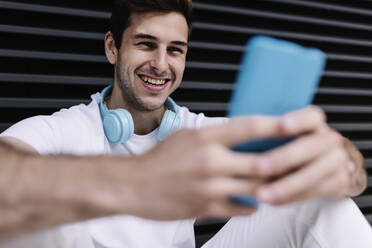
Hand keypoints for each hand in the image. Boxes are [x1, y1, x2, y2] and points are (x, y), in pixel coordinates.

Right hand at [107, 115, 297, 219]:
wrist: (132, 185)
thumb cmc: (159, 159)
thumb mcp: (185, 137)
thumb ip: (213, 135)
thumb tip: (240, 134)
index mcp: (205, 138)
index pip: (249, 127)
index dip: (277, 125)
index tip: (297, 124)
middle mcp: (210, 161)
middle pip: (261, 163)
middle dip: (285, 162)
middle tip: (302, 160)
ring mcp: (210, 187)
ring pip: (256, 189)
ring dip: (273, 186)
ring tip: (285, 181)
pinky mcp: (206, 208)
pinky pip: (241, 208)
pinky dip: (252, 205)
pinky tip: (256, 202)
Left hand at [253, 106, 366, 204]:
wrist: (325, 161)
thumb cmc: (292, 143)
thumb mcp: (282, 132)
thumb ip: (267, 131)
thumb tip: (236, 131)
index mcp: (313, 121)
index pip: (310, 116)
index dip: (297, 120)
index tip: (281, 125)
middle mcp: (328, 138)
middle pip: (310, 146)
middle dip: (283, 158)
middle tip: (258, 167)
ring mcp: (337, 160)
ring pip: (312, 175)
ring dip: (286, 186)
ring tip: (262, 194)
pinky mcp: (339, 181)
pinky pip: (314, 192)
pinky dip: (291, 198)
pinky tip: (273, 201)